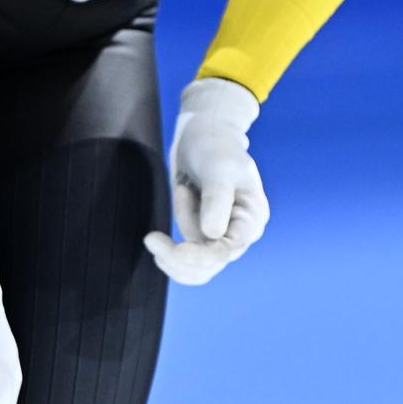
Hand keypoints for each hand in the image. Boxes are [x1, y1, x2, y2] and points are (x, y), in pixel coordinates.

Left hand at [143, 77, 267, 284]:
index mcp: (252, 218)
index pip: (228, 250)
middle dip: (178, 257)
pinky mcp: (202, 236)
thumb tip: (214, 234)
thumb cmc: (214, 146)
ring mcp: (221, 237)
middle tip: (150, 239)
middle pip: (211, 265)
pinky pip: (186, 260)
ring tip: (166, 216)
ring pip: (195, 267)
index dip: (200, 256)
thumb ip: (217, 199)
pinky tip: (157, 239)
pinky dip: (169, 253)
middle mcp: (240, 233)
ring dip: (173, 248)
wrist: (201, 136)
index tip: (171, 249)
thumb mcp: (218, 167)